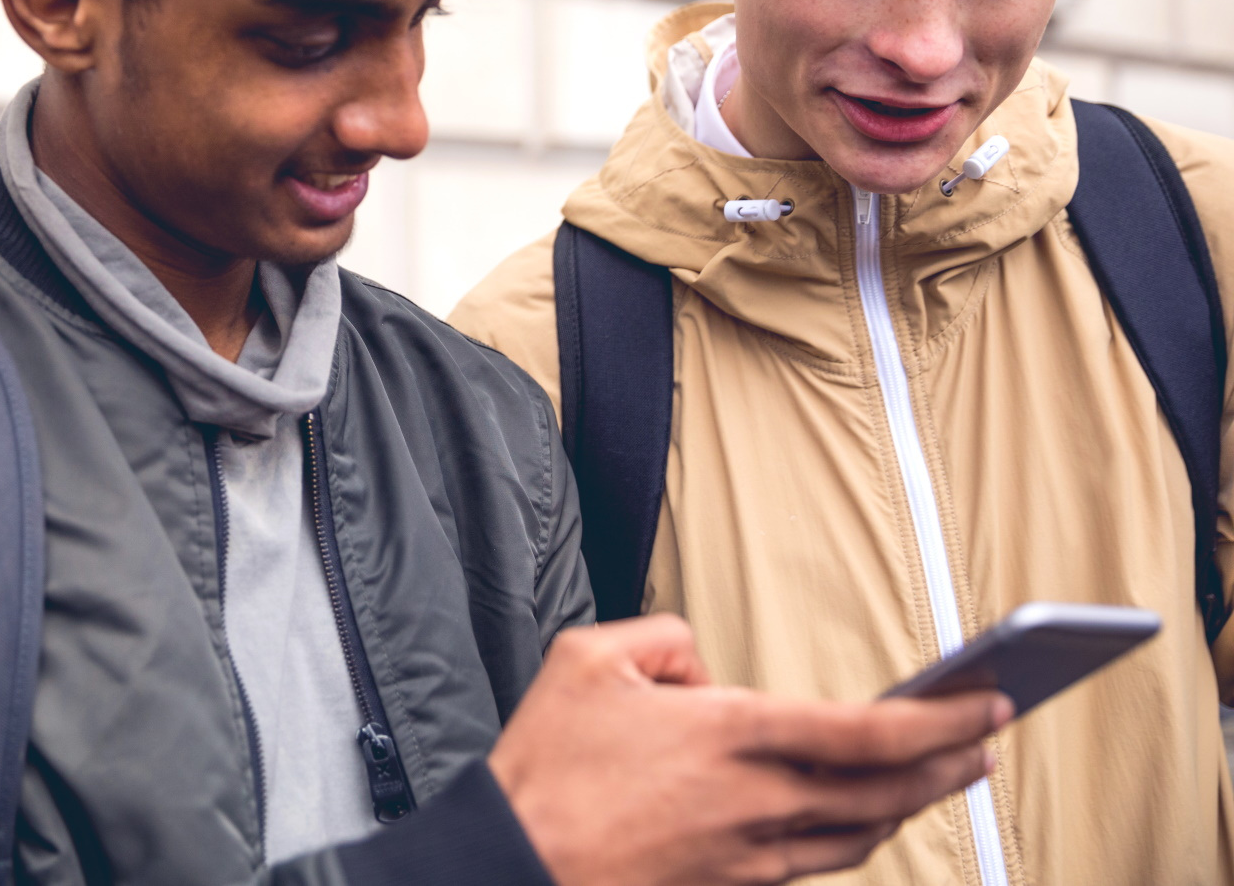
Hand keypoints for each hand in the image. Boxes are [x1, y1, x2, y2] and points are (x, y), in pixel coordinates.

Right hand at [489, 615, 1010, 885]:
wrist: (514, 862)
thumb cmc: (545, 767)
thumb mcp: (588, 657)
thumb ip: (662, 638)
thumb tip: (703, 666)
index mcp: (729, 734)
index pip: (867, 732)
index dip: (941, 719)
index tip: (986, 702)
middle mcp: (755, 800)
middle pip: (886, 790)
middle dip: (950, 763)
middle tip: (988, 740)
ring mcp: (748, 853)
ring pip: (862, 834)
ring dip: (911, 804)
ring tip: (937, 776)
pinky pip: (818, 863)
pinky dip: (857, 836)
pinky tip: (860, 820)